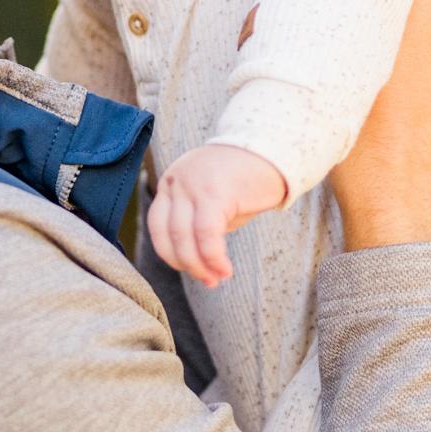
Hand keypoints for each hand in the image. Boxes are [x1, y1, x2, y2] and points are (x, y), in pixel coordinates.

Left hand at [150, 144, 287, 287]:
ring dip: (200, 265)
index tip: (191, 270)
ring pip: (184, 238)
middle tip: (208, 281)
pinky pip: (206, 234)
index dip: (171, 255)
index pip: (157, 227)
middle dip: (187, 265)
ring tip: (217, 279)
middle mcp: (175, 181)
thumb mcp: (210, 202)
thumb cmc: (244, 181)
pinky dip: (214, 257)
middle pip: (168, 235)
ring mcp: (191, 185)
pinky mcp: (213, 192)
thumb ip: (196, 225)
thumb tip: (192, 264)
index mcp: (170, 182)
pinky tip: (225, 269)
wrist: (273, 150)